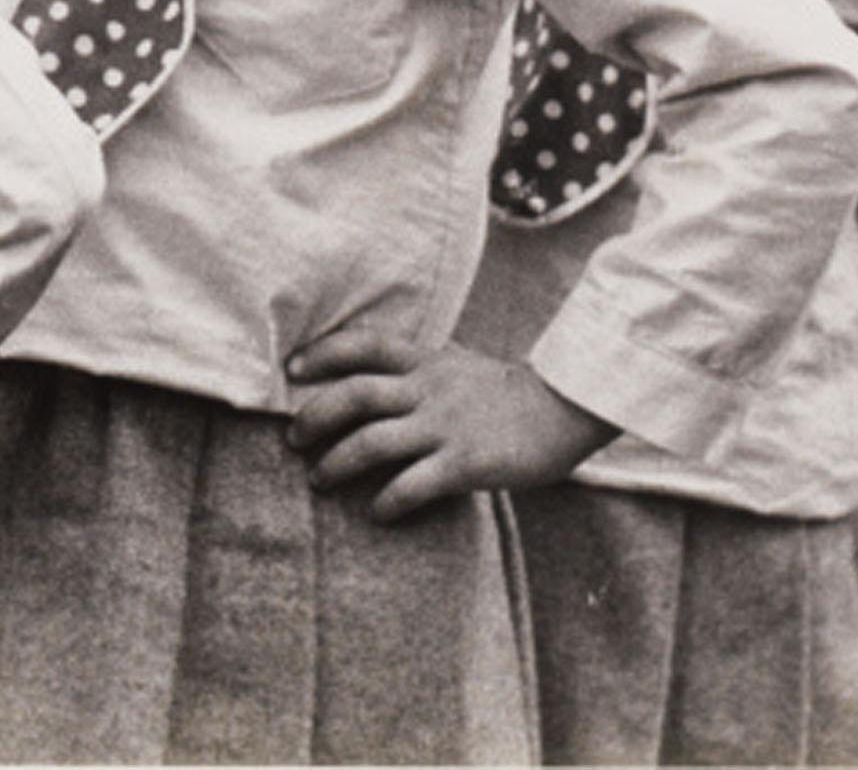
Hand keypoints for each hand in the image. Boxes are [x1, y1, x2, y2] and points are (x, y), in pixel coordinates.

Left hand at [283, 331, 615, 521]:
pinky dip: (387, 502)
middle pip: (354, 395)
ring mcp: (445, 426)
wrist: (564, 410)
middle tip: (294, 439)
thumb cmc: (508, 393)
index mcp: (427, 360)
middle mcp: (429, 389)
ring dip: (336, 464)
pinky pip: (411, 485)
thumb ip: (419, 371)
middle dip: (315, 417)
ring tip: (320, 480)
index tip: (292, 369)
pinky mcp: (464, 463)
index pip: (364, 345)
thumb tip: (376, 380)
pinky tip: (378, 512)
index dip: (323, 353)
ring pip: (371, 442)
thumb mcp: (459, 365)